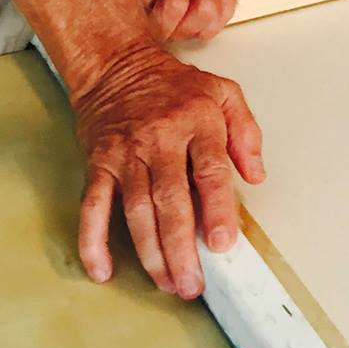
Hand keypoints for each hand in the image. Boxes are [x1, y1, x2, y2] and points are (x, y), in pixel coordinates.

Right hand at [73, 38, 264, 298]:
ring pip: (136, 210)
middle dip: (181, 247)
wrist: (116, 64)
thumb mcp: (224, 92)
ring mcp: (125, 154)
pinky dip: (94, 240)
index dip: (217, 209)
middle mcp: (159, 140)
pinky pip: (92, 206)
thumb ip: (246, 132)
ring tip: (166, 283)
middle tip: (191, 283)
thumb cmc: (173, 84)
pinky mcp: (99, 164)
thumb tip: (256, 175)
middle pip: (170, 200)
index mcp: (196, 121)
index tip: (223, 242)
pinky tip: (102, 269)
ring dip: (150, 252)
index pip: (209, 170)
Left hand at [129, 0, 240, 42]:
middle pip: (174, 6)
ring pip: (205, 11)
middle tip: (155, 34)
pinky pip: (226, 9)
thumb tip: (103, 2)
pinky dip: (211, 26)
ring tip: (177, 31)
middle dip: (162, 30)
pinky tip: (197, 25)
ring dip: (188, 30)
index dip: (137, 15)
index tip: (133, 23)